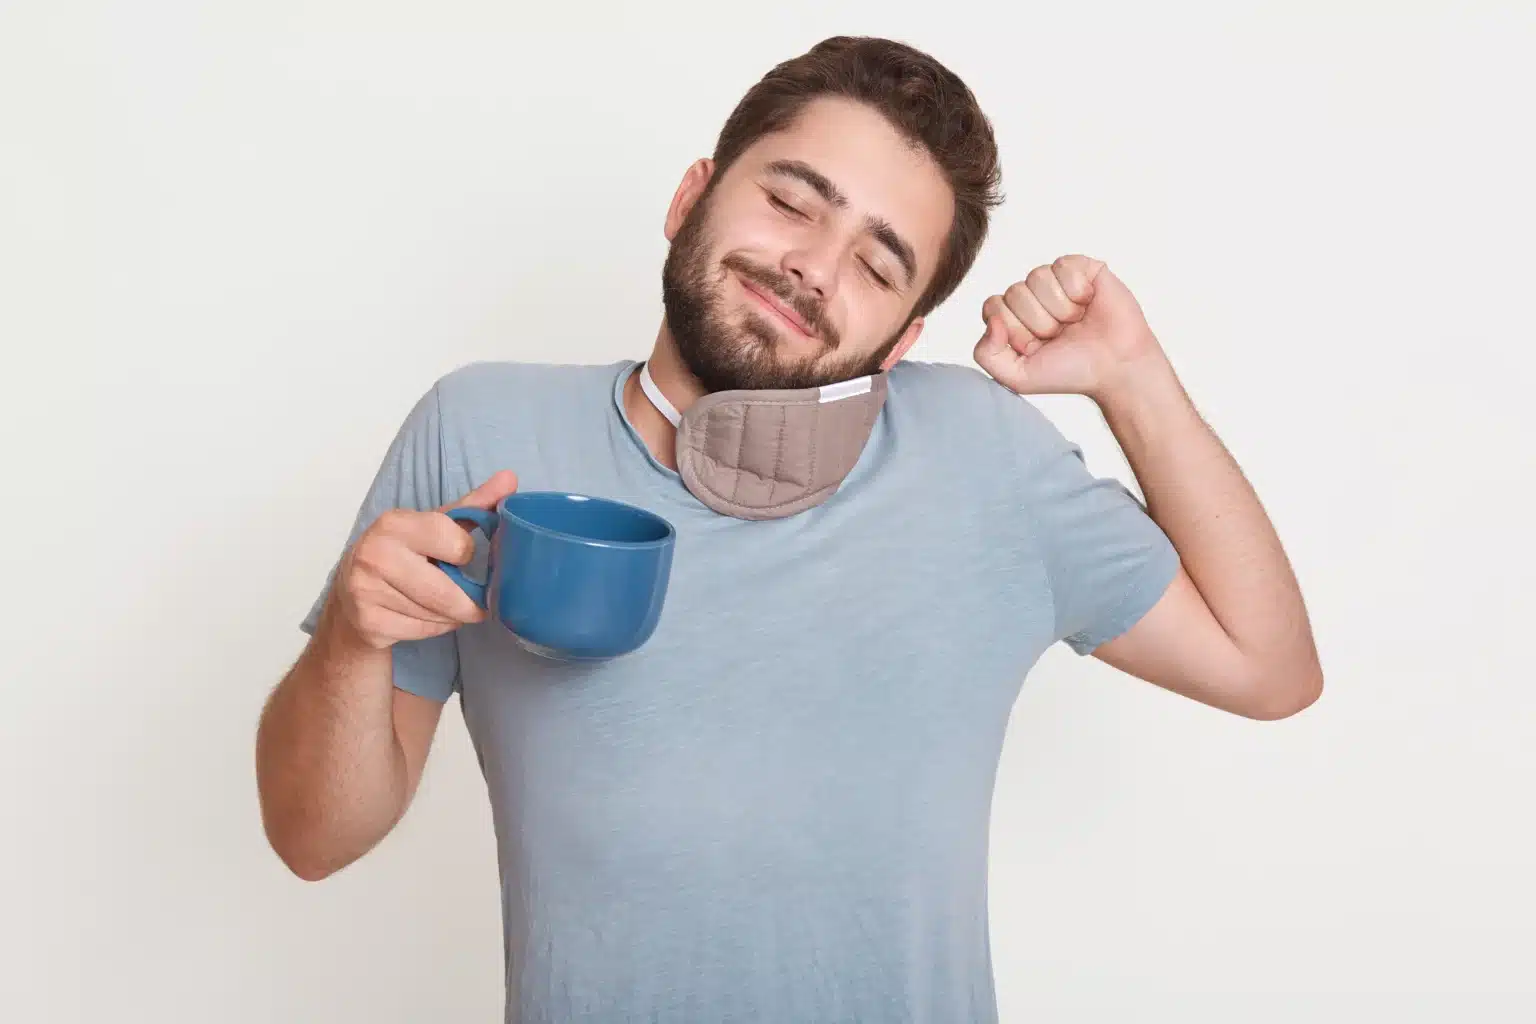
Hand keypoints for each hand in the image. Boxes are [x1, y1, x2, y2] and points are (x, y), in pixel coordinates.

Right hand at [331, 471, 518, 649]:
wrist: (351, 594)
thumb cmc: (403, 554)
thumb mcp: (434, 525)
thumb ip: (473, 504)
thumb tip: (510, 478)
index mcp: (395, 523)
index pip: (457, 545)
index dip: (465, 555)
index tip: (459, 557)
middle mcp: (376, 554)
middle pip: (447, 592)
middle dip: (467, 601)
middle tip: (470, 598)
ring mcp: (367, 590)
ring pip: (438, 616)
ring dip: (451, 616)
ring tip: (441, 604)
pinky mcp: (369, 622)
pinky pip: (423, 632)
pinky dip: (434, 628)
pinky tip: (423, 616)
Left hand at [973, 255, 1165, 401]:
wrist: (1115, 367)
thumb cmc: (1070, 372)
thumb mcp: (1018, 377)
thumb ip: (986, 354)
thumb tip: (991, 319)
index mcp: (1013, 317)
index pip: (993, 307)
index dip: (1015, 329)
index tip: (1036, 347)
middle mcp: (1031, 296)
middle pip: (1014, 292)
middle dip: (1039, 322)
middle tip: (1061, 335)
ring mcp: (1055, 280)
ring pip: (1037, 277)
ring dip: (1060, 308)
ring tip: (1076, 321)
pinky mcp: (1081, 267)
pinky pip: (1062, 265)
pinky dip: (1077, 290)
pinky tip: (1088, 303)